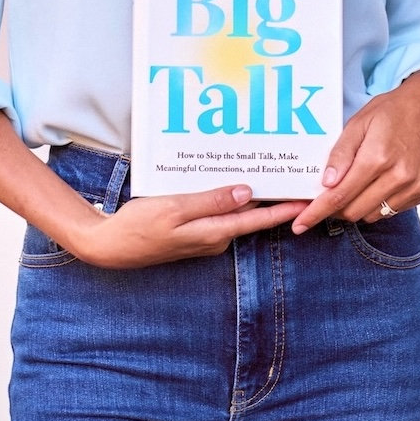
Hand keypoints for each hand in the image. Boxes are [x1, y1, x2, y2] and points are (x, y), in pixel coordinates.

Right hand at [70, 186, 307, 268]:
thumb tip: (246, 193)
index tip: (308, 201)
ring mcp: (203, 235)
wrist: (111, 246)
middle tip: (294, 178)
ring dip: (252, 196)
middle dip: (273, 199)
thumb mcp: (174, 210)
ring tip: (271, 173)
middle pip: (251, 215)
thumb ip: (211, 201)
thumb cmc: (139, 228)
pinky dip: (228, 197)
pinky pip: (219, 211)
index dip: (284, 211)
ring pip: (235, 212)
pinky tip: (231, 181)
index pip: (257, 220)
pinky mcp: (193, 231)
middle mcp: (214, 236)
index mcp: (213, 232)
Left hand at [290, 70, 419, 234]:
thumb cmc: (392, 111)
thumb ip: (341, 154)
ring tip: (354, 184)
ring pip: (372, 215)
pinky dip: (377, 203)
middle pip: (354, 211)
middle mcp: (398, 176)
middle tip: (327, 195)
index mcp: (377, 157)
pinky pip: (391, 210)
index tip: (300, 224)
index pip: (339, 195)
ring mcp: (414, 187)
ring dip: (356, 206)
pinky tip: (377, 183)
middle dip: (335, 208)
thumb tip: (327, 183)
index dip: (316, 212)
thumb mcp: (359, 123)